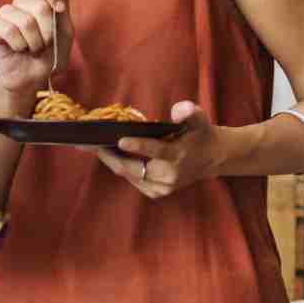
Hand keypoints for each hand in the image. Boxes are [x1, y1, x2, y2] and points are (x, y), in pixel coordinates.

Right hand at [0, 0, 69, 98]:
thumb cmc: (50, 54)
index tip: (60, 9)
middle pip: (37, 3)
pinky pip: (9, 30)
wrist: (34, 78)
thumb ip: (63, 4)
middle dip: (48, 30)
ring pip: (24, 20)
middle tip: (46, 43)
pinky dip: (20, 45)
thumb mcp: (64, 30)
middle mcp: (21, 3)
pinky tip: (19, 49)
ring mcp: (5, 14)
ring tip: (33, 49)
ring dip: (35, 41)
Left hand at [93, 102, 231, 199]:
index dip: (138, 146)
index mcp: (178, 156)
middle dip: (111, 156)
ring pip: (130, 176)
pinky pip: (134, 181)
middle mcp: (169, 175)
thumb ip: (189, 112)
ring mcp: (163, 187)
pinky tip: (112, 157)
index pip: (156, 151)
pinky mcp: (158, 192)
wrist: (212, 158)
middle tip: (92, 144)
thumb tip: (179, 110)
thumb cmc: (200, 134)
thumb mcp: (199, 119)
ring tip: (97, 148)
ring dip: (113, 162)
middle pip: (134, 168)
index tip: (120, 139)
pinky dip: (122, 170)